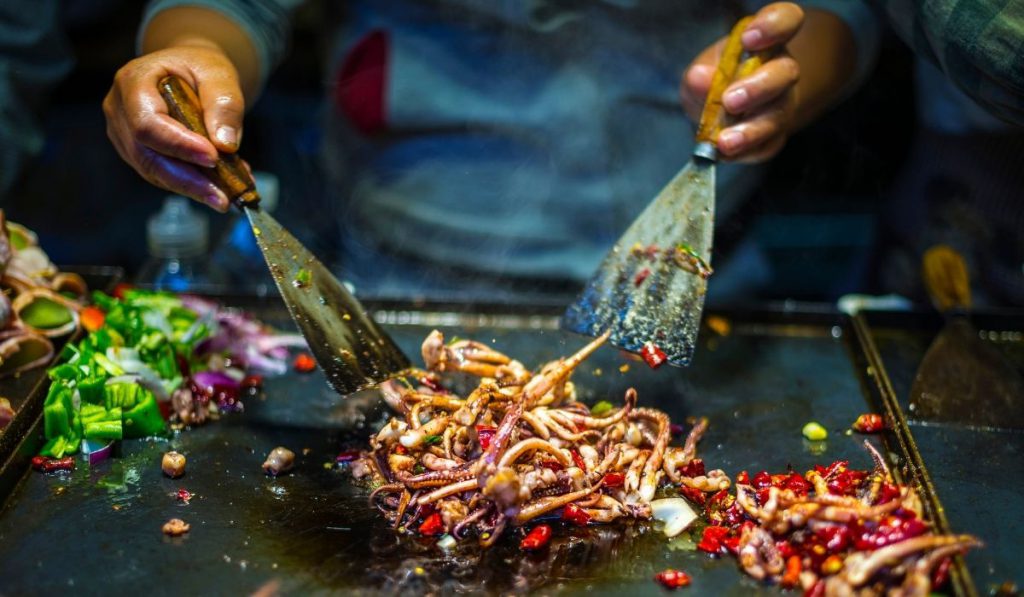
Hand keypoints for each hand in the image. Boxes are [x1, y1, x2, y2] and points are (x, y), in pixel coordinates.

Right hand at [103, 42, 245, 211]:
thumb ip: (224, 104)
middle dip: (187, 180)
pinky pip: (162, 175)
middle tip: (222, 197)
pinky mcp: (138, 154)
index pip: (147, 123)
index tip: (213, 157)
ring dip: (192, 187)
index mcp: (133, 82)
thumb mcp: (218, 73)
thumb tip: (225, 144)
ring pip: (153, 172)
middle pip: (146, 156)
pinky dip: (192, 184)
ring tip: (226, 194)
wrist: (188, 70)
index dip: (179, 145)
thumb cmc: (199, 68)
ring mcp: (125, 136)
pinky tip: (219, 186)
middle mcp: (120, 111)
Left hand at [680, 3, 803, 162]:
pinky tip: (725, 154)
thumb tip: (700, 79)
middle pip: (785, 73)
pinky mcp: (776, 135)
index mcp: (767, 41)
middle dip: (758, 88)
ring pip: (778, 115)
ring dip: (751, 129)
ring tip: (724, 141)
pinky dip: (745, 152)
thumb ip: (699, 75)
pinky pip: (767, 145)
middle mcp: (781, 70)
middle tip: (730, 101)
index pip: (786, 20)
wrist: (722, 112)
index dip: (774, 26)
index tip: (750, 38)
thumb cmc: (715, 80)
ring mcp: (783, 104)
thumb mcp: (701, 72)